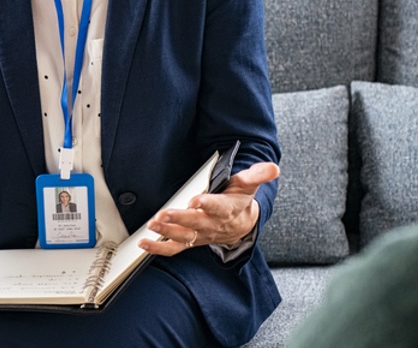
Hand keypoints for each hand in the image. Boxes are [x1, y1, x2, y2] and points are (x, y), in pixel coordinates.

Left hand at [139, 162, 279, 255]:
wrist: (241, 225)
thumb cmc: (239, 200)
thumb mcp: (250, 185)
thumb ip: (258, 175)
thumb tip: (273, 168)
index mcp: (227, 208)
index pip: (219, 207)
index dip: (208, 204)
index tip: (196, 201)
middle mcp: (213, 224)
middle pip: (196, 223)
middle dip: (179, 219)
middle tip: (163, 214)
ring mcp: (200, 235)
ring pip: (183, 236)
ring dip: (166, 232)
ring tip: (152, 225)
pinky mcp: (190, 241)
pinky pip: (174, 248)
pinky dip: (158, 248)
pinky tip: (144, 244)